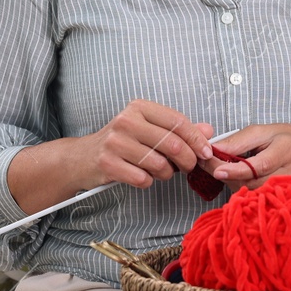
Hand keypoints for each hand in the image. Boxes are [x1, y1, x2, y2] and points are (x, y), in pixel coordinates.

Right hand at [80, 100, 214, 189]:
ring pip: (159, 164)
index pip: (178, 122)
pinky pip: (143, 179)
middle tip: (187, 167)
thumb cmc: (121, 142)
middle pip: (172, 145)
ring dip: (167, 173)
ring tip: (161, 171)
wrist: (83, 157)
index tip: (205, 152)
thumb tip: (208, 131)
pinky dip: (148, 181)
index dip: (196, 139)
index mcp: (139, 108)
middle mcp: (126, 122)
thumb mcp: (149, 129)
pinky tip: (142, 176)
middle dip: (187, 161)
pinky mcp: (108, 164)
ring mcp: (115, 143)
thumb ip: (179, 130)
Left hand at [198, 123, 290, 190]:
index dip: (237, 169)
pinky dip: (240, 187)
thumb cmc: (285, 139)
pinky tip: (233, 177)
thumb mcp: (264, 131)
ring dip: (231, 181)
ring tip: (220, 168)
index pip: (260, 165)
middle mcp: (289, 173)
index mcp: (286, 150)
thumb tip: (214, 149)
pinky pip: (255, 196)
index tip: (217, 169)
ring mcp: (285, 189)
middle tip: (207, 165)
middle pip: (253, 182)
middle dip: (227, 175)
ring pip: (252, 192)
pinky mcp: (280, 198)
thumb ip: (239, 140)